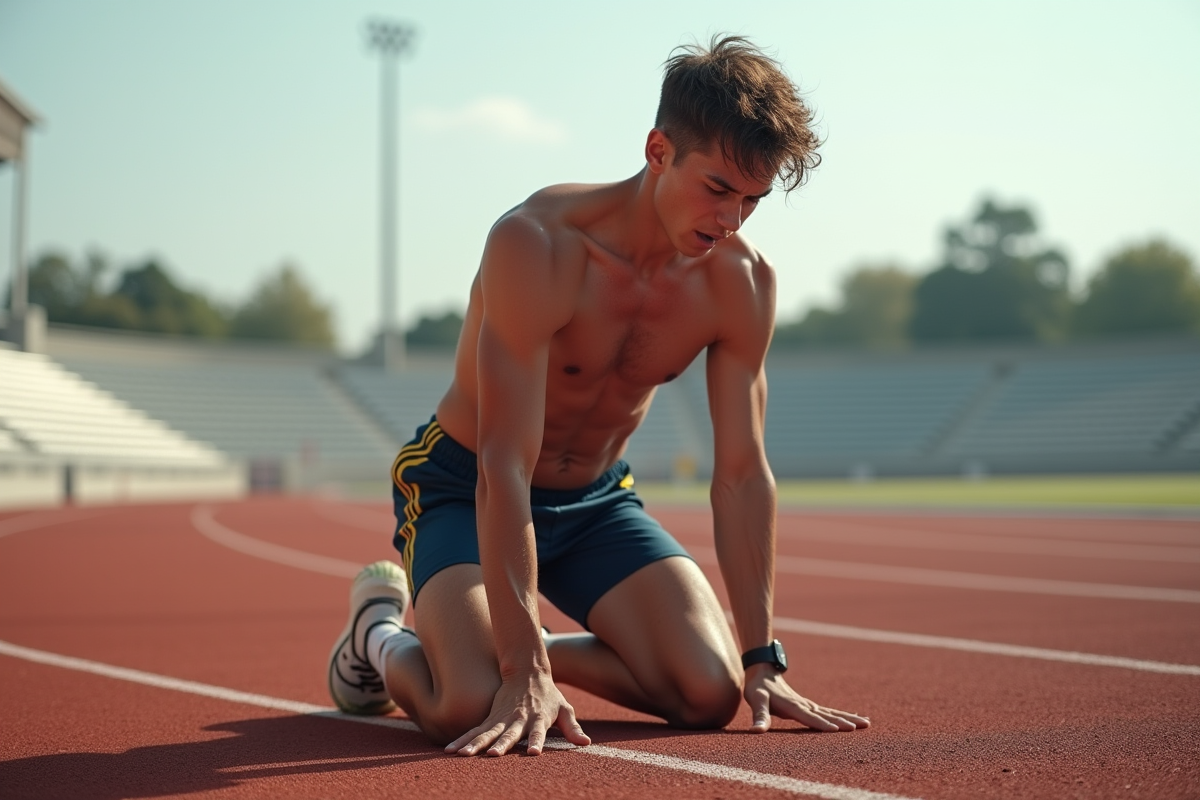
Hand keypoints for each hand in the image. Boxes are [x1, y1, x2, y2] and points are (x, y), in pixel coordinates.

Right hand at [445, 669, 590, 756]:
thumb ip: (573, 728)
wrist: (527, 671)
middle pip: (509, 734)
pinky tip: (451, 750)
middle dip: (501, 744)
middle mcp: (518, 719)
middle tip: (493, 755)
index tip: (534, 752)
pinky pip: (475, 730)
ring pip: (486, 732)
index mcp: (538, 719)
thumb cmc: (549, 696)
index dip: (536, 741)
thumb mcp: (565, 709)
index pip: (538, 732)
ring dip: (475, 744)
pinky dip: (463, 739)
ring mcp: (502, 718)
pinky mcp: (491, 717)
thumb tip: (585, 743)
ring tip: (462, 755)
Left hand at [743, 663, 869, 732]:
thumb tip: (756, 730)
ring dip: (849, 717)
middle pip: (828, 714)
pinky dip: (842, 715)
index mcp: (793, 706)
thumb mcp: (755, 700)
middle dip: (845, 721)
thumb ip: (759, 716)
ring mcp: (808, 705)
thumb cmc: (757, 688)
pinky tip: (854, 718)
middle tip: (862, 726)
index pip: (810, 717)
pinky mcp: (809, 706)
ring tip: (867, 723)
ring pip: (832, 712)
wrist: (762, 671)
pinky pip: (829, 711)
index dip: (823, 724)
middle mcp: (804, 705)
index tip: (838, 729)